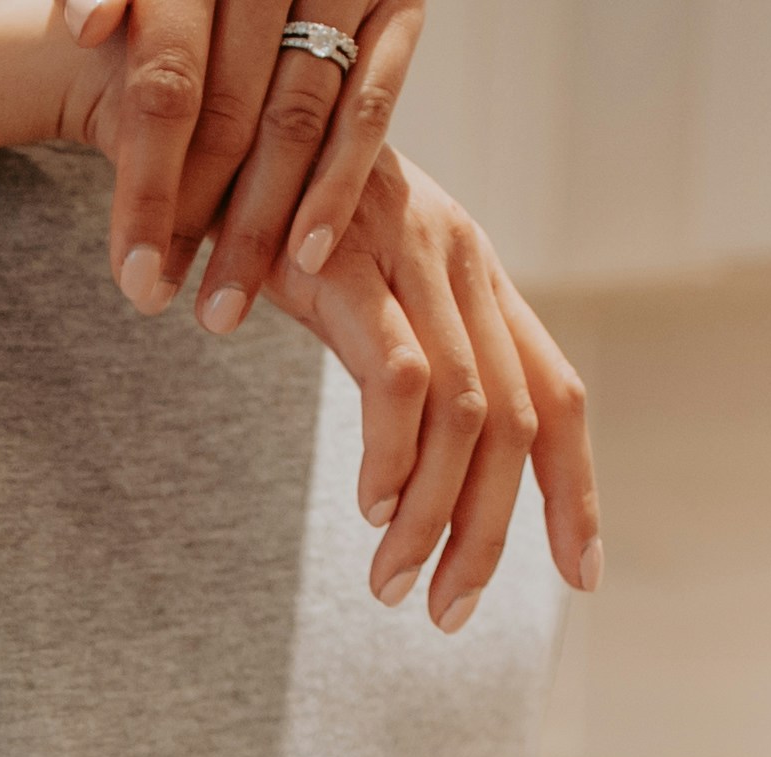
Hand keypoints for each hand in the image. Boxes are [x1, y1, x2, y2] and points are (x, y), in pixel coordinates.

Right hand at [56, 8, 593, 616]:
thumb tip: (414, 471)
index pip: (558, 394)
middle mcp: (461, 262)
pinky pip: (399, 379)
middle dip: (492, 535)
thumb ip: (398, 355)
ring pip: (465, 415)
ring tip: (392, 584)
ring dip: (431, 518)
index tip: (578, 575)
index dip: (575, 492)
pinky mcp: (350, 264)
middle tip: (446, 613)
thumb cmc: (264, 220)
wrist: (192, 129)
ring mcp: (411, 258)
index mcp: (475, 276)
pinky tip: (366, 510)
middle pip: (518, 425)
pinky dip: (392, 458)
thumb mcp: (354, 289)